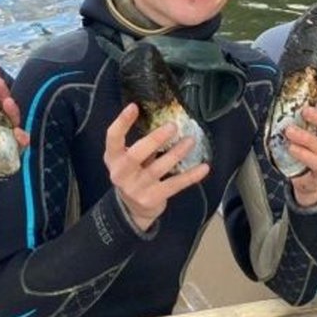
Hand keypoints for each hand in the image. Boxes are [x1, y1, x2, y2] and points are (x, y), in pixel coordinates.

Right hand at [104, 103, 209, 231]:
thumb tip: (165, 121)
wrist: (132, 209)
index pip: (113, 138)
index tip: (134, 107)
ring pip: (158, 168)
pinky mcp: (152, 198)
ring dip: (176, 153)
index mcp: (113, 158)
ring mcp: (136, 188)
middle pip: (136, 154)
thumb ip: (141, 145)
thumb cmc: (133, 175)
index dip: (122, 122)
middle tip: (172, 126)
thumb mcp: (128, 160)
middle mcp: (121, 173)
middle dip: (155, 139)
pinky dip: (190, 176)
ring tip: (190, 141)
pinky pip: (174, 184)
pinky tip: (203, 167)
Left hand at [285, 77, 316, 206]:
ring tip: (290, 131)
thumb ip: (310, 118)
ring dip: (306, 138)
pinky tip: (292, 148)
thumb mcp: (316, 131)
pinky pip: (315, 162)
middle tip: (305, 111)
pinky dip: (303, 154)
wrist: (312, 179)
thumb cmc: (313, 149)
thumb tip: (294, 95)